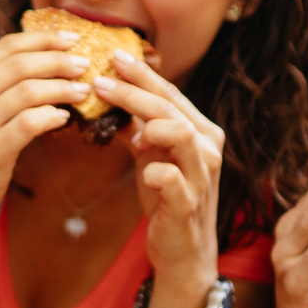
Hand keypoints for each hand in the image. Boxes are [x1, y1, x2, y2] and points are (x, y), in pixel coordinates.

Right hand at [0, 29, 88, 227]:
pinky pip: (30, 122)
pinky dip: (52, 116)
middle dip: (58, 60)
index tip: (72, 39)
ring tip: (82, 91)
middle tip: (84, 64)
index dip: (43, 39)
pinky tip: (63, 118)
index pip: (7, 46)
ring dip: (62, 88)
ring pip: (28, 91)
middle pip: (20, 64)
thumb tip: (44, 62)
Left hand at [90, 49, 223, 307]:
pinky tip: (144, 172)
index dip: (142, 75)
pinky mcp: (188, 204)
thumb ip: (136, 128)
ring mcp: (200, 176)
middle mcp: (207, 148)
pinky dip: (157, 172)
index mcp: (200, 131)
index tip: (113, 55)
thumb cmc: (167, 200)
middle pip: (170, 107)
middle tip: (100, 79)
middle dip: (134, 91)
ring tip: (123, 123)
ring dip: (149, 122)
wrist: (183, 252)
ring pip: (179, 133)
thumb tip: (105, 97)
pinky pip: (174, 180)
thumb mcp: (150, 157)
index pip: (170, 94)